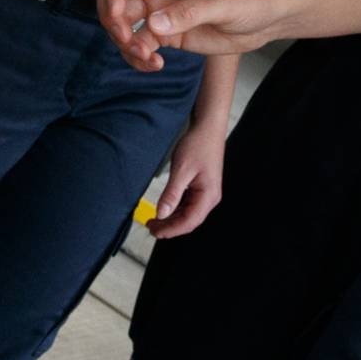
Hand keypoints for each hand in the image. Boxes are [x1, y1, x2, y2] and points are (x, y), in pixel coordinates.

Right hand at [98, 0, 289, 72]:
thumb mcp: (223, 3)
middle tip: (126, 39)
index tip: (117, 12)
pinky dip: (140, 57)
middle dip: (113, 19)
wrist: (269, 16)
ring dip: (126, 42)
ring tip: (146, 58)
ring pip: (125, 23)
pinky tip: (156, 65)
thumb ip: (188, 13)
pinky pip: (140, 43)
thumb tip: (152, 24)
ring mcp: (161, 8)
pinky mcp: (167, 32)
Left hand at [150, 115, 229, 238]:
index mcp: (209, 196)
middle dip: (170, 226)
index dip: (171, 229)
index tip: (154, 231)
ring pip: (188, 214)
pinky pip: (188, 205)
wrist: (207, 128)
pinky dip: (176, 210)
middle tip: (150, 227)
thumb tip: (161, 214)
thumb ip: (171, 194)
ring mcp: (207, 193)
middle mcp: (210, 198)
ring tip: (154, 220)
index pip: (189, 221)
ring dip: (172, 219)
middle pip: (189, 221)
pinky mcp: (202, 188)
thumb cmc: (198, 145)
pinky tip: (164, 210)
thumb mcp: (181, 170)